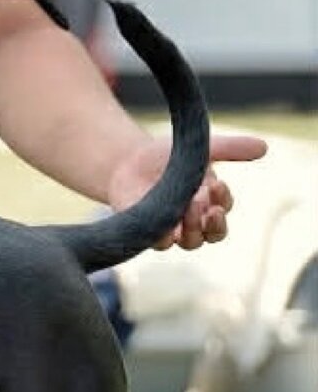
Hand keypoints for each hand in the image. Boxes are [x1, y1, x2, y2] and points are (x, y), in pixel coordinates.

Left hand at [107, 132, 267, 249]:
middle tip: (204, 200)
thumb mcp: (200, 148)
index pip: (224, 210)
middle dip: (213, 221)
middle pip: (212, 234)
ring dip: (192, 227)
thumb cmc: (167, 157)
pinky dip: (164, 236)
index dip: (223, 200)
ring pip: (190, 242)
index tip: (215, 183)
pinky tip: (166, 225)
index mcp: (208, 203)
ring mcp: (170, 230)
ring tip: (188, 205)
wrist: (127, 162)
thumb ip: (230, 149)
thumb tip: (263, 148)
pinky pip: (159, 243)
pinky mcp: (146, 232)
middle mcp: (192, 222)